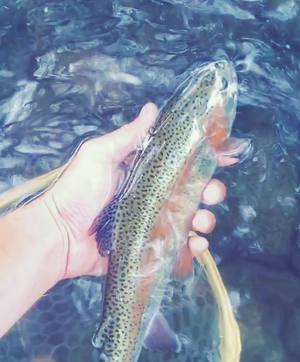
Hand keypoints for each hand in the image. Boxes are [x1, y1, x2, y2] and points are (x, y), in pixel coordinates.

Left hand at [43, 103, 228, 279]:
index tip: (226, 156)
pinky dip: (192, 247)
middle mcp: (152, 198)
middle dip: (209, 192)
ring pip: (189, 220)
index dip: (204, 160)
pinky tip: (196, 244)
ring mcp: (153, 224)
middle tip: (211, 194)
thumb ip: (127, 136)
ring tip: (202, 222)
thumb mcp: (100, 155)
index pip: (180, 164)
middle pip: (191, 193)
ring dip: (204, 220)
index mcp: (144, 174)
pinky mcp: (150, 248)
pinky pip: (177, 248)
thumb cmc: (78, 191)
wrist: (60, 234)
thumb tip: (152, 109)